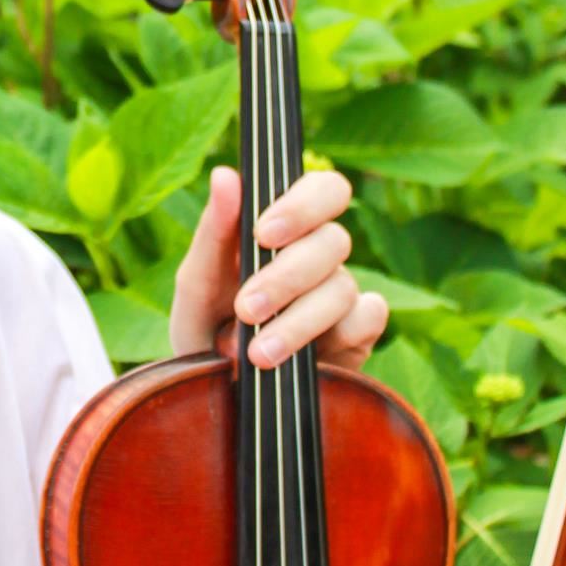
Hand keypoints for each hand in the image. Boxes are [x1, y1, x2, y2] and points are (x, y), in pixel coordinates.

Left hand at [169, 164, 386, 372]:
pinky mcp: (357, 335)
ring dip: (297, 320)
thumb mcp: (197, 282)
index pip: (324, 189)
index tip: (262, 233)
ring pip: (343, 287)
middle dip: (287, 276)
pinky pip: (368, 319)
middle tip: (246, 306)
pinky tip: (308, 360)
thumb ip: (214, 231)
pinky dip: (339, 335)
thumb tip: (224, 174)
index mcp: (286, 227)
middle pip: (334, 240)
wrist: (214, 392)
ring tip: (256, 352)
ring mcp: (340, 294)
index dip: (303, 205)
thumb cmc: (204, 325)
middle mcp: (320, 255)